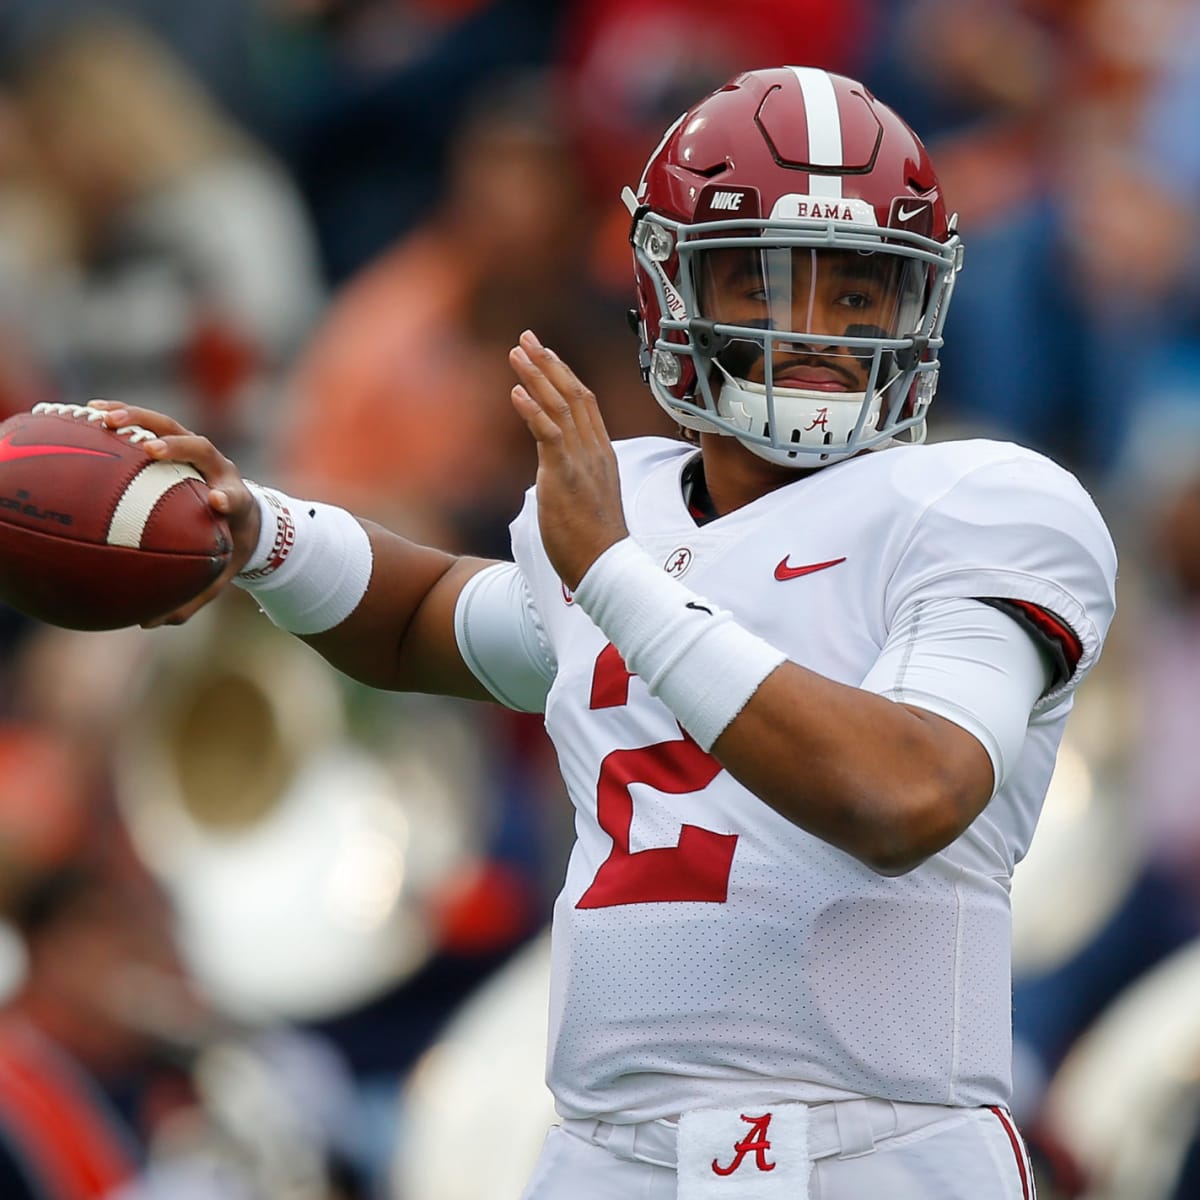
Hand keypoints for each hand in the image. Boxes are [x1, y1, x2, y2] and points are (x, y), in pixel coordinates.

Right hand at [87, 400, 260, 625]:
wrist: (247, 513)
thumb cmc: (228, 545)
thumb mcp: (218, 574)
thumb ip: (192, 599)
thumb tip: (150, 623)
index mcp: (236, 501)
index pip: (236, 496)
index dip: (228, 496)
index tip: (216, 501)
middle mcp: (219, 469)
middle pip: (203, 448)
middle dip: (180, 447)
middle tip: (151, 451)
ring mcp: (199, 451)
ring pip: (173, 426)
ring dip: (141, 419)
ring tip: (104, 418)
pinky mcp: (180, 441)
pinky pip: (152, 424)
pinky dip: (126, 416)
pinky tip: (90, 413)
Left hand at [509, 329, 628, 588]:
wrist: (606, 566)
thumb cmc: (594, 543)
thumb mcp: (586, 501)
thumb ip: (573, 480)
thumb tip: (555, 477)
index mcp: (601, 455)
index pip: (585, 405)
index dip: (565, 377)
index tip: (547, 356)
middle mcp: (594, 451)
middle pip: (573, 394)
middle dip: (549, 364)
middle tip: (527, 339)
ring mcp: (581, 461)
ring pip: (560, 406)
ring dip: (536, 376)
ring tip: (516, 353)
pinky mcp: (565, 475)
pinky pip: (549, 433)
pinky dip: (533, 410)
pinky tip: (517, 391)